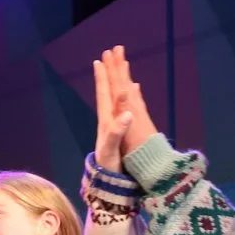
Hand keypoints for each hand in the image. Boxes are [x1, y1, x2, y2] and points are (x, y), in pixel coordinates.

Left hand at [91, 45, 157, 170]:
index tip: (101, 60)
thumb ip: (117, 132)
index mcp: (106, 121)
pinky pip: (127, 107)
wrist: (109, 183)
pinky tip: (132, 91)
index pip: (105, 95)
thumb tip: (126, 113)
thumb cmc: (109, 167)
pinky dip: (130, 96)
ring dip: (120, 80)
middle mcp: (109, 119)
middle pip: (110, 90)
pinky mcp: (122, 131)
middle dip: (110, 71)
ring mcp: (115, 125)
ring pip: (118, 96)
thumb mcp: (111, 150)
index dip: (103, 78)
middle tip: (111, 52)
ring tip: (122, 65)